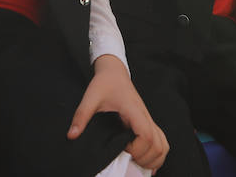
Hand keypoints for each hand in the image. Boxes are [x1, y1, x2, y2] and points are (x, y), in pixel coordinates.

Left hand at [68, 55, 167, 170]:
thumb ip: (81, 116)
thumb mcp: (90, 97)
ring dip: (154, 159)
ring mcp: (148, 120)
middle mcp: (145, 117)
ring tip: (137, 163)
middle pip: (158, 145)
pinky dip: (157, 154)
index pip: (146, 136)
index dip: (137, 149)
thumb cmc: (105, 83)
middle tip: (128, 160)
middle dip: (145, 159)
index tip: (122, 149)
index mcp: (133, 111)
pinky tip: (145, 161)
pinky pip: (161, 141)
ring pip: (163, 145)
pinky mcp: (147, 123)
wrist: (114, 71)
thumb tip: (72, 135)